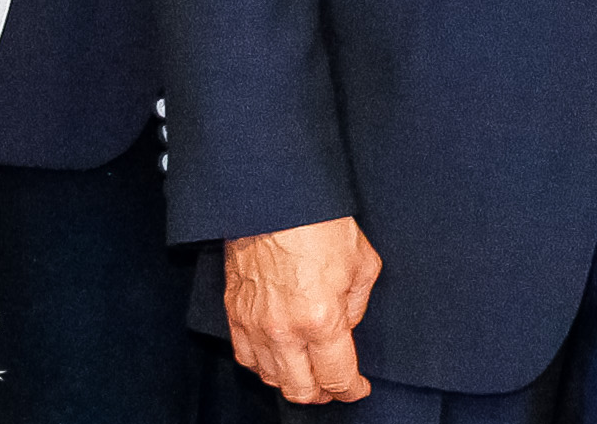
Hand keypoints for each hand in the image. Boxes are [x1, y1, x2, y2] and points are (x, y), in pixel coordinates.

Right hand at [223, 217, 382, 403]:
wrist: (274, 202)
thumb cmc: (320, 225)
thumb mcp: (362, 264)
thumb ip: (357, 306)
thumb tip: (347, 327)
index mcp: (320, 319)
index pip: (336, 376)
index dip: (351, 390)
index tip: (358, 389)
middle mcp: (283, 330)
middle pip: (300, 390)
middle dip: (323, 394)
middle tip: (335, 385)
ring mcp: (254, 325)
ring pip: (271, 378)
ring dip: (293, 382)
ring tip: (309, 373)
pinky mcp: (234, 314)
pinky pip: (246, 359)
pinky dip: (264, 367)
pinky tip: (279, 359)